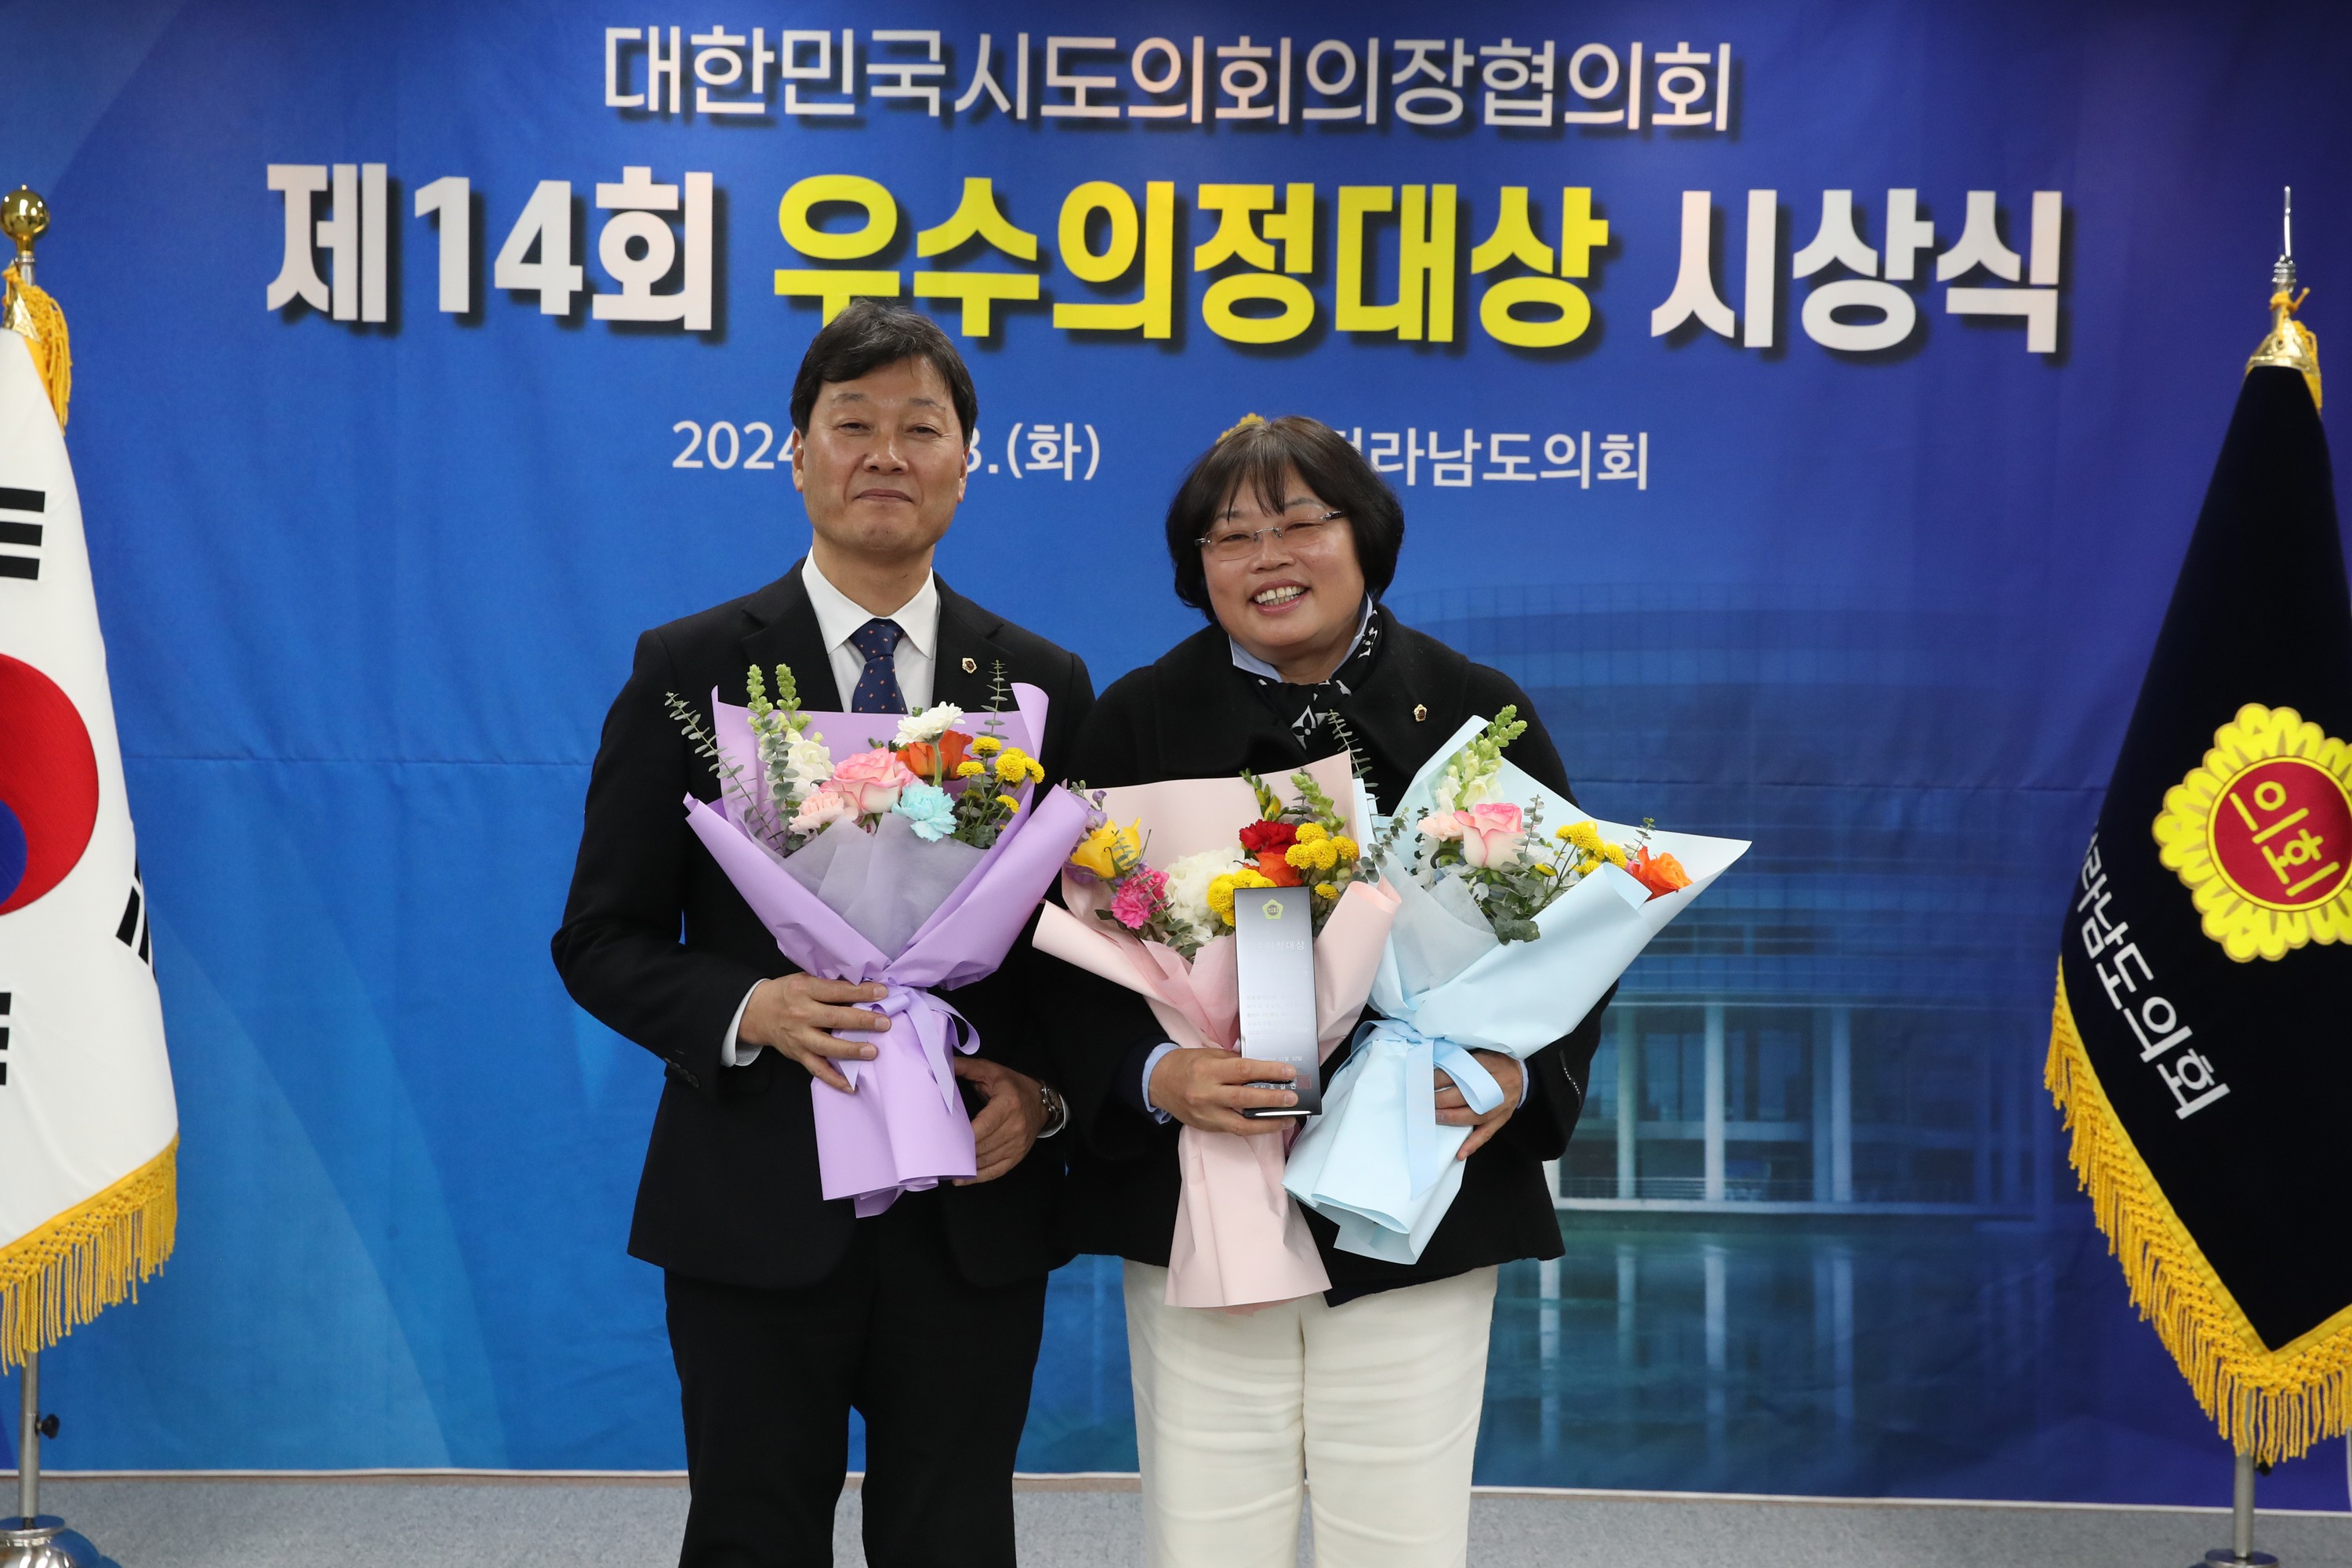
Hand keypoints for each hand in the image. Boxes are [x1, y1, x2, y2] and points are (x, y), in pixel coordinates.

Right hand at [736, 974, 891, 1091]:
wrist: (756, 1012)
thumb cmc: (786, 993)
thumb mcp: (804, 980)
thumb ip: (828, 985)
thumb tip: (863, 989)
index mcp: (804, 990)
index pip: (836, 991)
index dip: (860, 992)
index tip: (882, 993)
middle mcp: (801, 1014)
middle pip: (834, 1017)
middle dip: (862, 1020)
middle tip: (884, 1023)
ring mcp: (799, 1037)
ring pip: (826, 1046)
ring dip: (851, 1050)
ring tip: (872, 1052)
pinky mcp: (797, 1054)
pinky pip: (817, 1069)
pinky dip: (834, 1079)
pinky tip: (851, 1086)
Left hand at [950, 1057, 1046, 1183]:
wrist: (1041, 1101)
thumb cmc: (1013, 1085)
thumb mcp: (992, 1071)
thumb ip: (967, 1067)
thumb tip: (941, 1063)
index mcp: (1008, 1104)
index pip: (983, 1126)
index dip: (963, 1136)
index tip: (942, 1139)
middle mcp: (1015, 1126)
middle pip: (982, 1146)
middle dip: (960, 1151)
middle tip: (936, 1155)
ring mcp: (1018, 1144)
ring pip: (987, 1160)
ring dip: (966, 1165)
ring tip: (944, 1166)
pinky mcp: (1018, 1156)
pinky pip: (996, 1171)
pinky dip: (978, 1177)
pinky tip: (962, 1179)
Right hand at [1149, 1048, 1297, 1136]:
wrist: (1158, 1082)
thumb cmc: (1186, 1064)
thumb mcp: (1209, 1054)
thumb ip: (1234, 1062)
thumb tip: (1264, 1070)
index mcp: (1208, 1070)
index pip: (1244, 1070)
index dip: (1268, 1071)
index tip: (1288, 1072)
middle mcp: (1206, 1094)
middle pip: (1245, 1099)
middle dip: (1272, 1099)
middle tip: (1293, 1098)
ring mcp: (1206, 1114)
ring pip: (1241, 1124)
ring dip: (1267, 1123)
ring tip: (1287, 1119)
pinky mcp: (1206, 1127)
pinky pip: (1233, 1130)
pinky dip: (1253, 1128)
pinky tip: (1268, 1124)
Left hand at [1437, 1050, 1522, 1159]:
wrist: (1522, 1075)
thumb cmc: (1497, 1063)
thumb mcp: (1481, 1054)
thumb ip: (1462, 1061)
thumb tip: (1434, 1069)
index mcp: (1491, 1064)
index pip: (1462, 1070)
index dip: (1442, 1077)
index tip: (1426, 1081)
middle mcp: (1498, 1085)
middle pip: (1468, 1094)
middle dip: (1444, 1099)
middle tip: (1426, 1100)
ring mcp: (1501, 1105)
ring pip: (1475, 1115)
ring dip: (1453, 1118)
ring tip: (1436, 1118)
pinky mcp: (1502, 1118)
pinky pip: (1487, 1133)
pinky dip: (1473, 1143)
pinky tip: (1460, 1152)